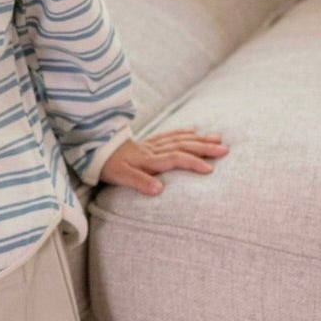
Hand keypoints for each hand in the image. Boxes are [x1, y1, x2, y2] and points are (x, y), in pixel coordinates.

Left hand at [98, 128, 228, 194]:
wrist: (95, 150)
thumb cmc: (108, 166)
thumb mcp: (121, 177)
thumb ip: (139, 182)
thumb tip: (159, 189)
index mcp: (148, 160)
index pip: (176, 159)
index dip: (193, 162)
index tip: (210, 169)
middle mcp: (154, 150)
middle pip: (183, 146)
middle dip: (205, 147)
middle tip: (225, 149)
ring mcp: (152, 144)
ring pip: (180, 139)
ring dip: (199, 139)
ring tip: (218, 139)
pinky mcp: (148, 142)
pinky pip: (169, 134)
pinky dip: (183, 132)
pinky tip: (193, 131)